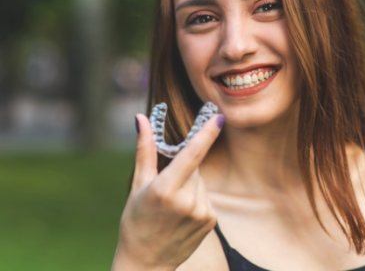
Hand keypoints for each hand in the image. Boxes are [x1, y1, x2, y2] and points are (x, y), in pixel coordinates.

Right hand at [112, 112, 224, 269]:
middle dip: (183, 170)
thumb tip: (141, 118)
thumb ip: (144, 149)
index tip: (219, 117)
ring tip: (173, 206)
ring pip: (201, 182)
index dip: (207, 134)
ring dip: (190, 185)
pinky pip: (206, 197)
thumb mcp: (138, 184)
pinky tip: (183, 214)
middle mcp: (186, 201)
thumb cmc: (136, 220)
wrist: (146, 262)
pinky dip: (196, 199)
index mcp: (165, 189)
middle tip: (166, 189)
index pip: (192, 155)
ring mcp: (201, 213)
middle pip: (194, 167)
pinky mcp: (211, 221)